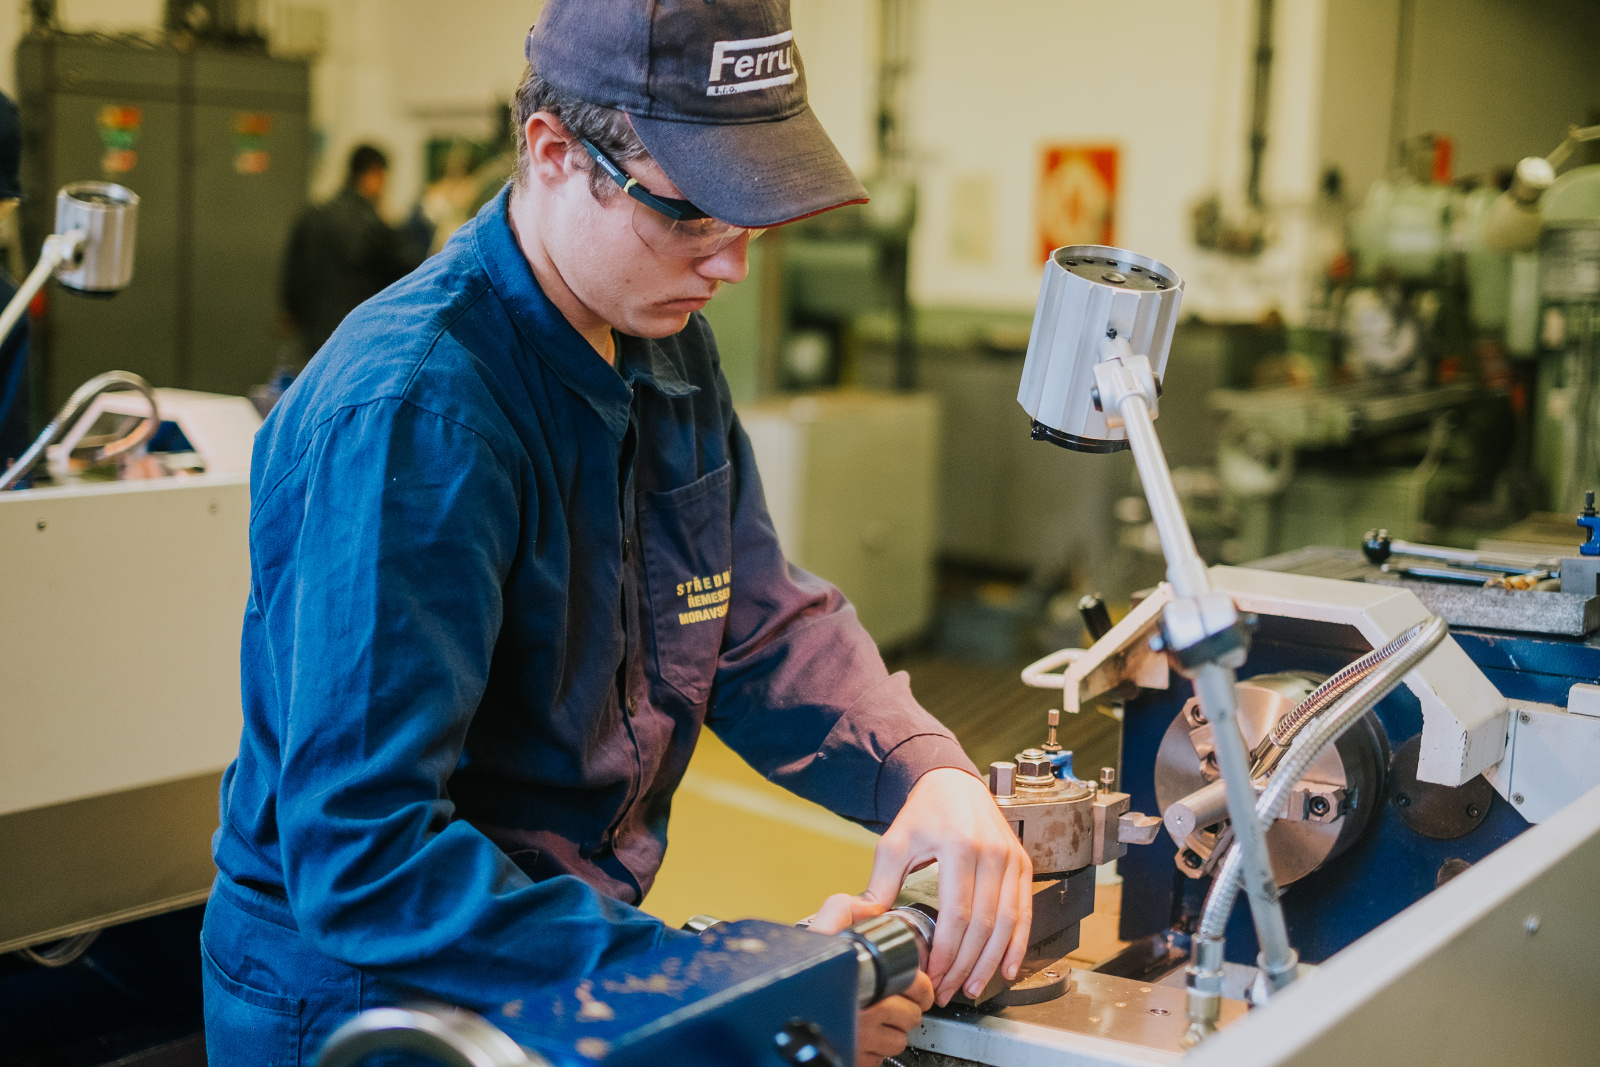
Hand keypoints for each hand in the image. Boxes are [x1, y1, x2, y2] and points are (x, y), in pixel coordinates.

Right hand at [806, 895, 933, 1066]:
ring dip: (891, 1029)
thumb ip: (843, 909)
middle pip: (911, 1015)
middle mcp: (861, 1014)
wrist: (774, 1008)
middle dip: (906, 1006)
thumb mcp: (820, 927)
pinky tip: (862, 1031)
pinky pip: (879, 1058)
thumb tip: (872, 907)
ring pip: (898, 1039)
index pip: (916, 985)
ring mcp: (858, 1041)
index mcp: (859, 980)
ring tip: (875, 1014)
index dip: (918, 984)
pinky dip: (875, 1048)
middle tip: (893, 997)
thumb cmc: (798, 969)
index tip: (912, 982)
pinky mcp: (853, 1060)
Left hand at [864, 768, 1032, 1005]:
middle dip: (965, 965)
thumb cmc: (925, 812)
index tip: (933, 974)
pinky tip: (1007, 968)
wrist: (953, 783)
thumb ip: (881, 883)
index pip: (957, 914)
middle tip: (949, 989)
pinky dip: (1018, 944)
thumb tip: (867, 920)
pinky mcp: (1023, 864)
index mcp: (959, 846)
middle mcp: (992, 853)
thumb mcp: (895, 842)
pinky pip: (1024, 912)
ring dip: (991, 962)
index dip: (946, 952)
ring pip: (1008, 924)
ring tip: (972, 987)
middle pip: (984, 925)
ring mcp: (1011, 859)